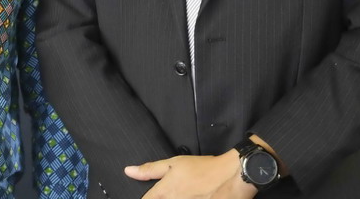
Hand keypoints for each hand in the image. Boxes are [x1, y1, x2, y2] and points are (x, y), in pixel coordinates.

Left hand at [124, 151, 257, 198]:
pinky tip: (193, 197)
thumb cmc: (203, 168)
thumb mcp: (174, 163)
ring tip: (187, 193)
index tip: (151, 197)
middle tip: (176, 191)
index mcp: (164, 192)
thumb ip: (150, 170)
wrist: (231, 177)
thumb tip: (128, 171)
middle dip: (162, 198)